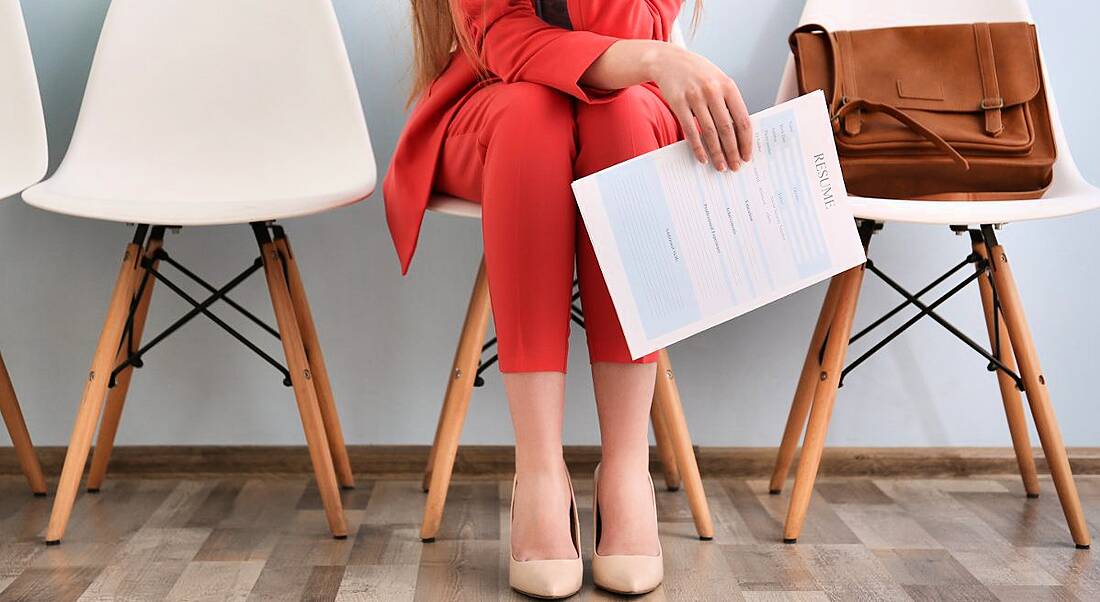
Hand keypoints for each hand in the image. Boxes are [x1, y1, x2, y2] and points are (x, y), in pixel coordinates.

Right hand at [643, 43, 752, 170]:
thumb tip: (738, 133)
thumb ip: (728, 102)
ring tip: (721, 166)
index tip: (747, 155)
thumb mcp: (718, 81)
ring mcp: (695, 97)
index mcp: (728, 86)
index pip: (742, 119)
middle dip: (732, 151)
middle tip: (735, 166)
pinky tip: (702, 157)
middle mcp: (713, 91)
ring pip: (709, 132)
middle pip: (727, 129)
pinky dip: (697, 147)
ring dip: (716, 153)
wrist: (669, 60)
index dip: (746, 141)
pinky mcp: (678, 103)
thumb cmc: (697, 73)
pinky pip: (690, 131)